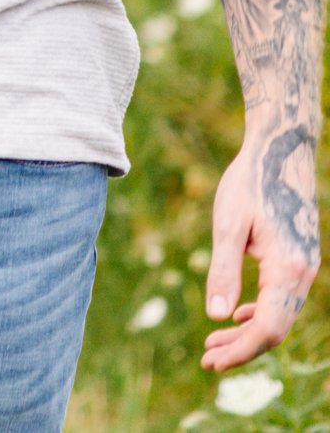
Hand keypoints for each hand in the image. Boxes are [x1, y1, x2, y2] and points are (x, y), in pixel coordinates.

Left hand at [201, 132, 320, 370]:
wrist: (281, 150)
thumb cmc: (249, 182)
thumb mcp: (227, 224)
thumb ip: (224, 271)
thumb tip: (216, 317)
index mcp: (287, 269)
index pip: (267, 328)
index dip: (240, 351)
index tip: (211, 362)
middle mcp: (303, 273)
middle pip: (276, 328)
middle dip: (242, 349)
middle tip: (206, 361)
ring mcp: (305, 266)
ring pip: (280, 315)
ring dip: (248, 332)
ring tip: (213, 344)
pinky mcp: (299, 258)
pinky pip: (283, 298)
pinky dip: (259, 312)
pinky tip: (236, 315)